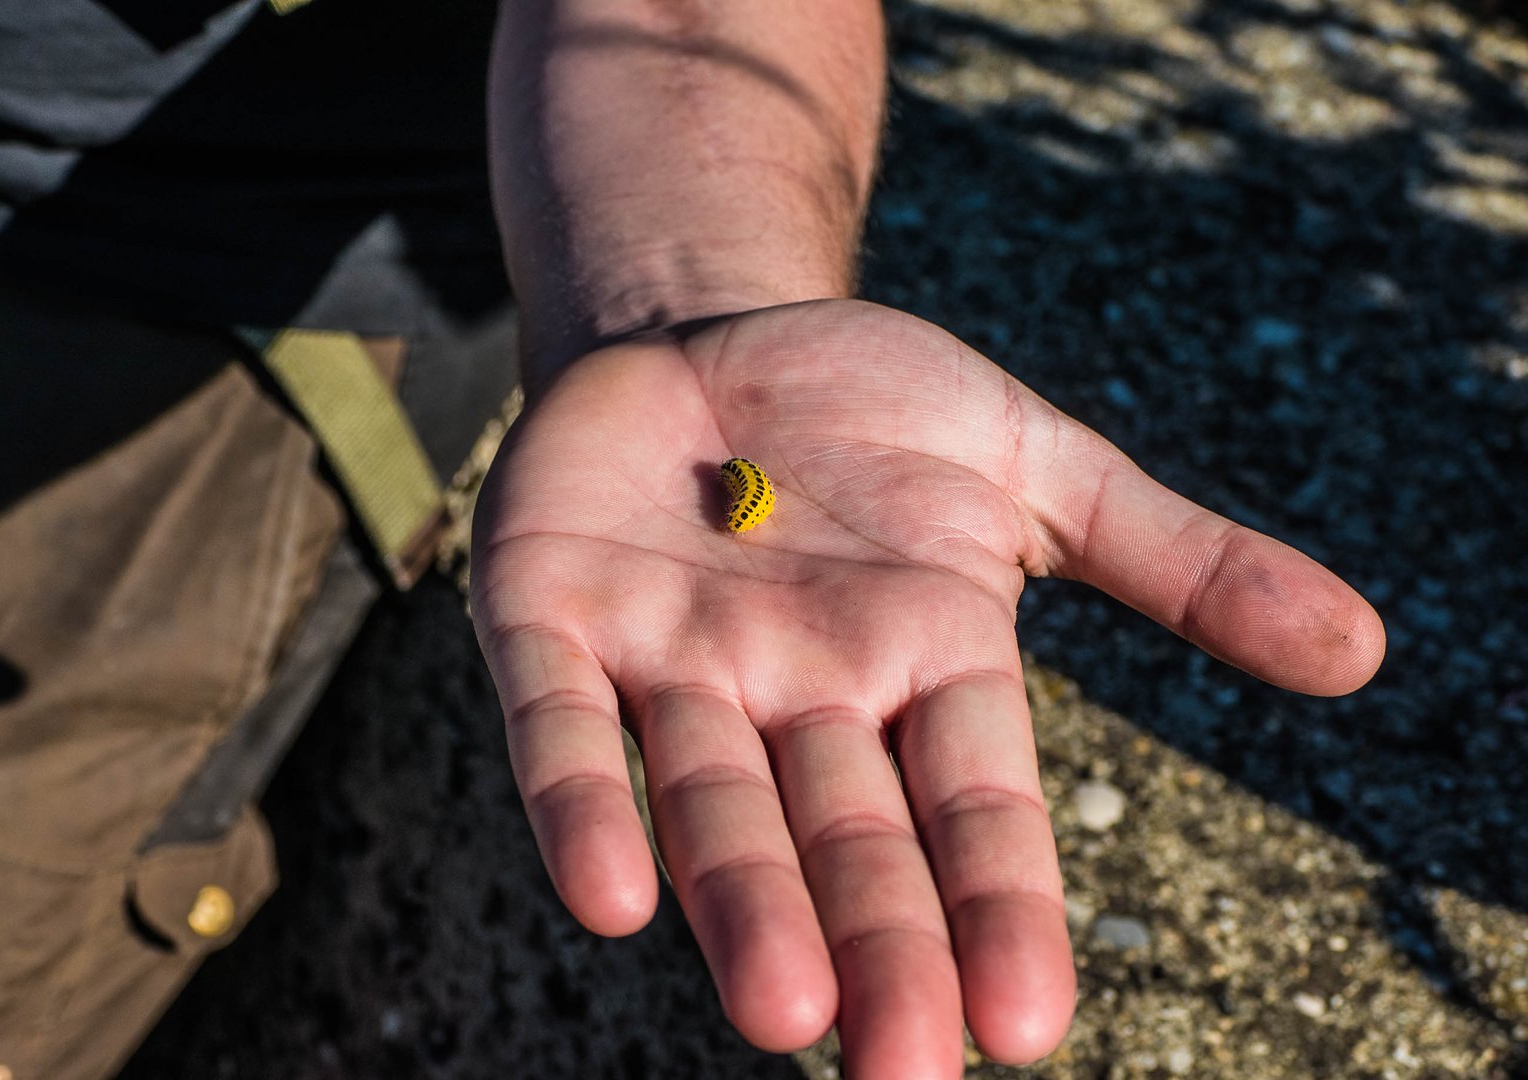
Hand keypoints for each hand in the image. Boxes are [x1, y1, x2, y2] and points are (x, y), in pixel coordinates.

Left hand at [469, 300, 1383, 1076]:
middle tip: (897, 1064)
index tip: (1023, 1025)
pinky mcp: (550, 614)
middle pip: (843, 835)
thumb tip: (1361, 651)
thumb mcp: (1036, 467)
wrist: (708, 331)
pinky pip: (560, 723)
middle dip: (876, 944)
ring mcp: (670, 658)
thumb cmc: (872, 410)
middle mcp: (798, 692)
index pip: (972, 806)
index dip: (998, 908)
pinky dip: (580, 803)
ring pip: (707, 802)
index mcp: (921, 665)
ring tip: (785, 1011)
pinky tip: (608, 895)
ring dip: (741, 904)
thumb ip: (1176, 560)